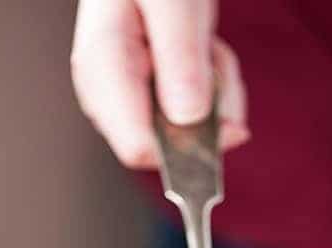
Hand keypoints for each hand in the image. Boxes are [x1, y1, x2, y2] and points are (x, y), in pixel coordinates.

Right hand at [71, 0, 248, 167]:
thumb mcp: (172, 0)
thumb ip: (180, 56)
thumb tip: (187, 119)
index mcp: (104, 68)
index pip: (140, 148)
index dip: (187, 146)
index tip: (227, 122)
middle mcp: (108, 91)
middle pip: (168, 144)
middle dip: (208, 111)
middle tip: (212, 57)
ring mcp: (127, 95)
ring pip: (186, 131)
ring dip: (215, 91)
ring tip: (207, 44)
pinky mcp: (148, 94)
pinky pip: (191, 113)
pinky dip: (212, 84)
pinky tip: (204, 50)